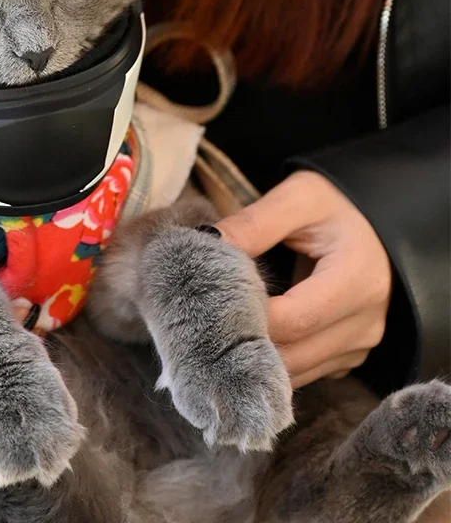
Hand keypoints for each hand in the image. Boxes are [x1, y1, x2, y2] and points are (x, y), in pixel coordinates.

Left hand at [215, 171, 391, 388]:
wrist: (373, 224)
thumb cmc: (334, 206)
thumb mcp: (298, 198)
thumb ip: (253, 223)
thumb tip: (205, 243)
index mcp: (358, 281)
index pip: (291, 319)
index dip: (244, 316)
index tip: (203, 301)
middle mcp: (366, 323)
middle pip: (293, 355)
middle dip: (242, 343)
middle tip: (197, 324)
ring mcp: (360, 346)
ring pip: (296, 372)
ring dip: (254, 358)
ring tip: (214, 331)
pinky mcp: (348, 357)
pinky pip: (304, 372)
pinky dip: (272, 361)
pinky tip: (245, 338)